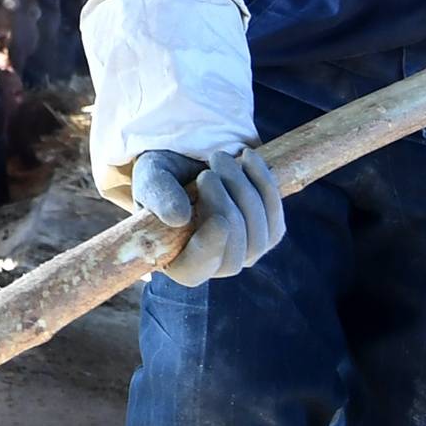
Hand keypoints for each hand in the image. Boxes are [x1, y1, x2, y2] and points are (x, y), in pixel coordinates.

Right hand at [131, 146, 283, 285]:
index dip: (211, 249)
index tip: (218, 220)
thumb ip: (159, 198)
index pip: (198, 267)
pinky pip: (274, 214)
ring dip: (242, 189)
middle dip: (224, 206)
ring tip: (218, 158)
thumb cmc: (164, 179)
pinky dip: (263, 182)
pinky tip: (246, 157)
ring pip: (259, 233)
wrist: (191, 165)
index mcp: (180, 263)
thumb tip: (179, 218)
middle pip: (234, 250)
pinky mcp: (268, 233)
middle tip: (205, 173)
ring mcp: (246, 253)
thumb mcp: (151, 181)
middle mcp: (217, 266)